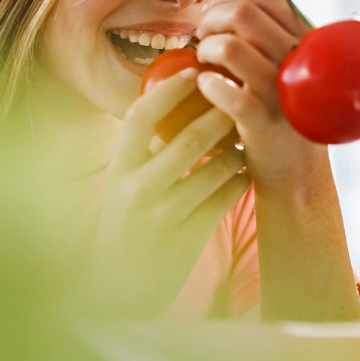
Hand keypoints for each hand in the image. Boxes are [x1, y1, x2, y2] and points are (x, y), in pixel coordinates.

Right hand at [76, 68, 250, 317]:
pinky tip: (243, 175)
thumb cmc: (126, 226)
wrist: (115, 289)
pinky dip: (239, 181)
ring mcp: (162, 216)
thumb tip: (175, 100)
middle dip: (220, 115)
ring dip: (236, 150)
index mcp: (118, 169)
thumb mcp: (123, 185)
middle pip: (188, 139)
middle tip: (240, 99)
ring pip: (215, 168)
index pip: (140, 117)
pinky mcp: (187, 239)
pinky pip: (225, 198)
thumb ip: (143, 151)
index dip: (168, 90)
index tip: (193, 71)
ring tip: (244, 140)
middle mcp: (136, 189)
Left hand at [194, 0, 325, 188]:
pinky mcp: (264, 123)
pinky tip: (206, 88)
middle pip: (242, 12)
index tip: (213, 16)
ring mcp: (281, 92)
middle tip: (201, 38)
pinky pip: (228, 93)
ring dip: (206, 49)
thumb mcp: (280, 57)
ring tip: (204, 62)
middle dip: (210, 19)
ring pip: (231, 46)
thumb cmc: (281, 108)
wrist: (295, 170)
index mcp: (301, 39)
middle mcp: (296, 61)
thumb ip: (265, 16)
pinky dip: (208, 84)